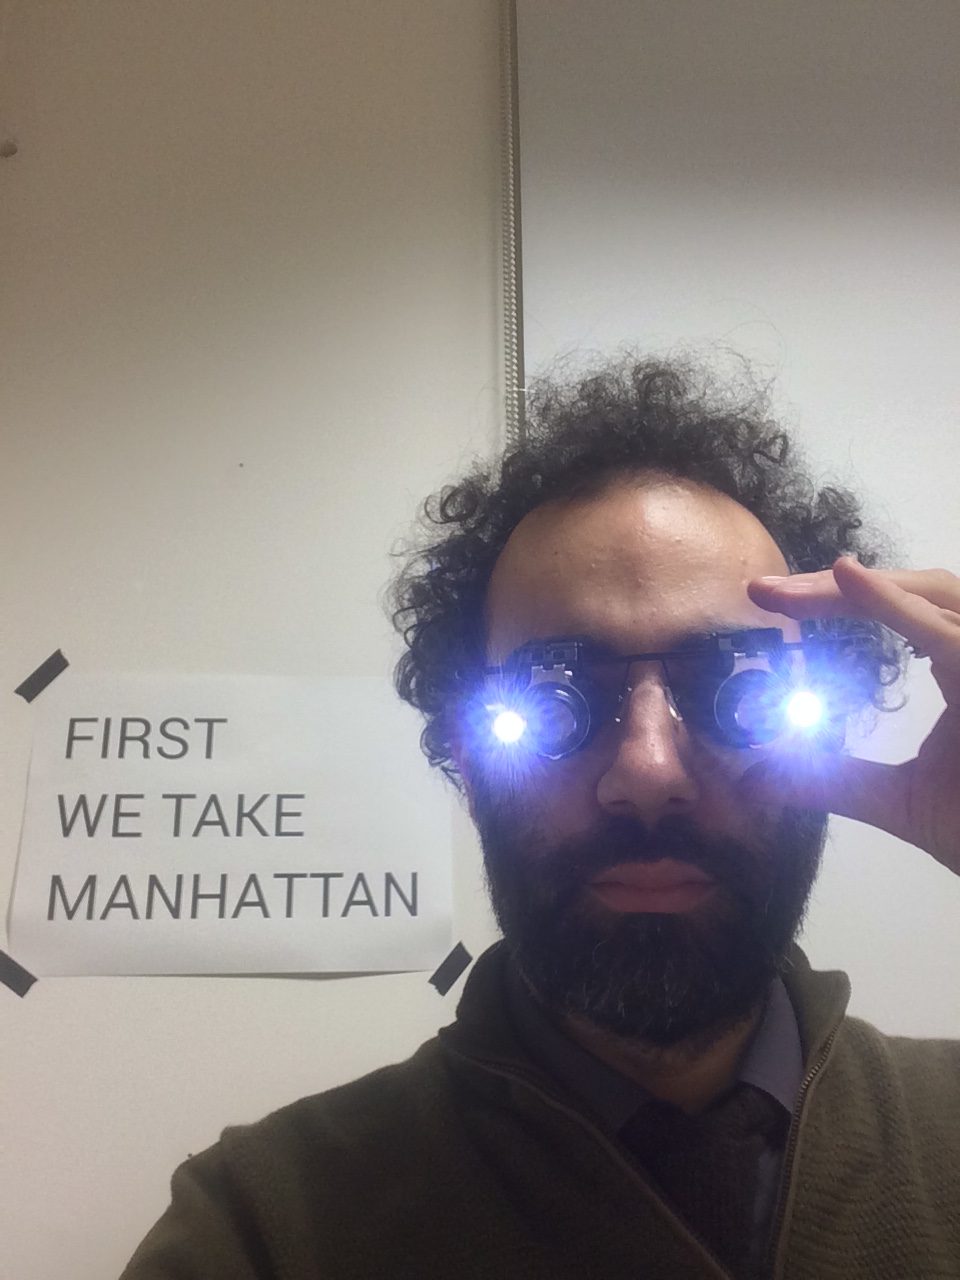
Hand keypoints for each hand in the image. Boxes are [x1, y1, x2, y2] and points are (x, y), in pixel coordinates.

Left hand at [743, 558, 959, 874]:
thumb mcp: (897, 800)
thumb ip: (833, 780)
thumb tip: (756, 780)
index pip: (904, 610)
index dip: (838, 598)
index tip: (766, 600)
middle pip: (917, 588)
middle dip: (835, 585)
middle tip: (762, 592)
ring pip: (936, 593)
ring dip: (858, 589)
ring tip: (790, 594)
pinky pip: (952, 637)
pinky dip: (897, 608)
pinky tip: (848, 580)